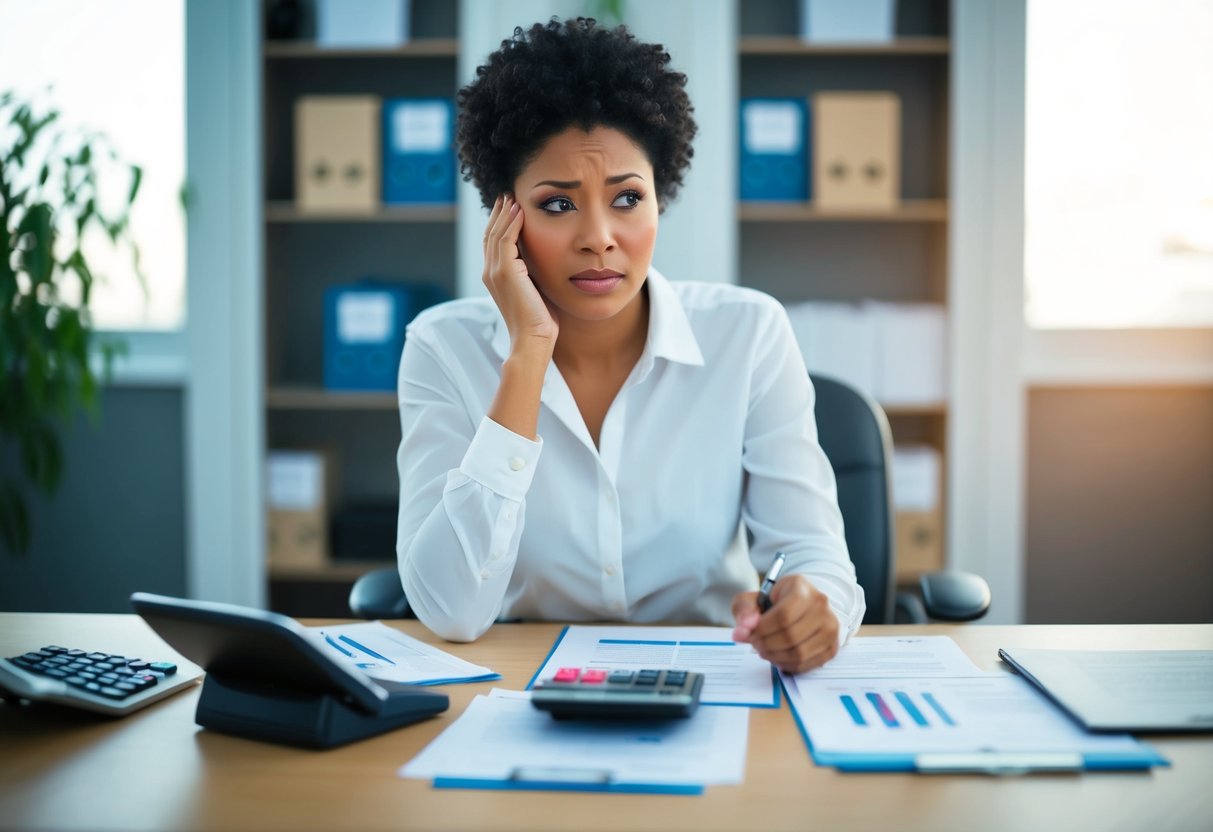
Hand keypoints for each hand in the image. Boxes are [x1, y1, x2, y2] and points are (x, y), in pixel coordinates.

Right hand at [482, 193, 557, 356]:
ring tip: (513, 197)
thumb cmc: (539, 322)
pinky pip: (506, 239)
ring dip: (505, 213)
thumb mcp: (535, 291)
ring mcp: (495, 272)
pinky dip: (512, 223)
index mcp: (495, 277)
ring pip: (496, 233)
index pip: (494, 243)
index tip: (511, 207)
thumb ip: (533, 274)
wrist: (533, 339)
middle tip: (508, 195)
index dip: (500, 224)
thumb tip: (543, 261)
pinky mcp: (505, 272)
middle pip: (491, 234)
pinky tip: (520, 211)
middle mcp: (490, 272)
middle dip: (499, 213)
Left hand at [731, 574, 839, 673]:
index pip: (783, 615)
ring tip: (764, 650)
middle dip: (766, 645)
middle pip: (791, 636)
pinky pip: (807, 664)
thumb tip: (745, 627)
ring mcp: (830, 627)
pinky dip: (787, 665)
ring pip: (799, 653)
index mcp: (801, 587)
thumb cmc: (772, 604)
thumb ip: (744, 610)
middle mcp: (821, 605)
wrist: (797, 608)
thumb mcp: (752, 600)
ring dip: (775, 656)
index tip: (746, 634)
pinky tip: (777, 656)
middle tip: (754, 644)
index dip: (761, 630)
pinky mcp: (832, 646)